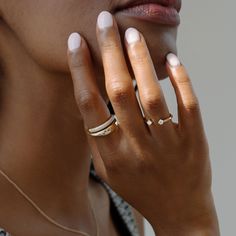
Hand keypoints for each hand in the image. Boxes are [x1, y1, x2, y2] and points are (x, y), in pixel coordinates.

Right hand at [67, 11, 219, 234]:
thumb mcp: (109, 169)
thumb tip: (91, 96)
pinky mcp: (194, 141)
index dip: (81, 70)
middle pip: (118, 92)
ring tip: (131, 34)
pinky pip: (188, 104)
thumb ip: (100, 136)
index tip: (77, 43)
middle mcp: (137, 148)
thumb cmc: (141, 187)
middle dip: (108, 52)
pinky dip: (179, 78)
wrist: (179, 210)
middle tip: (103, 23)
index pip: (90, 105)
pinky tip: (171, 59)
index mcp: (111, 156)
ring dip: (140, 60)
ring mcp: (168, 145)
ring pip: (151, 94)